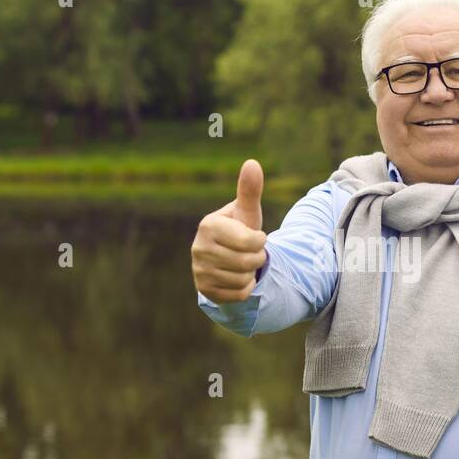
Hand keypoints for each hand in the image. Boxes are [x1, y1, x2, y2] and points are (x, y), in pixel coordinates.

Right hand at [192, 159, 268, 303]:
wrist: (228, 258)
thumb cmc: (240, 229)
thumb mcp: (247, 212)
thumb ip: (249, 190)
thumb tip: (252, 162)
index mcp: (209, 225)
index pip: (249, 241)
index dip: (260, 241)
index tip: (256, 237)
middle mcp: (199, 248)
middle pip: (247, 262)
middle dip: (257, 259)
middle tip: (252, 253)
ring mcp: (199, 270)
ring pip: (242, 279)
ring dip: (250, 273)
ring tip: (243, 264)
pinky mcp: (204, 290)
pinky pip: (238, 295)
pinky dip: (245, 288)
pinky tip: (238, 278)